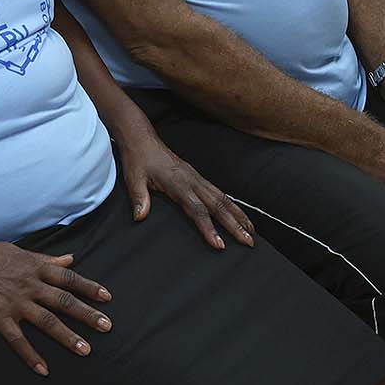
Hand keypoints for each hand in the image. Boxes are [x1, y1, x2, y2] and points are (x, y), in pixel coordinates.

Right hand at [0, 242, 111, 376]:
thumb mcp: (20, 252)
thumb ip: (47, 258)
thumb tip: (70, 258)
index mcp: (35, 268)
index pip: (68, 278)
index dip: (88, 287)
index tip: (107, 297)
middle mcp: (29, 285)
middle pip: (63, 301)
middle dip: (87, 314)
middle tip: (107, 326)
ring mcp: (15, 303)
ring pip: (47, 321)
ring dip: (67, 336)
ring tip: (85, 350)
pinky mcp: (0, 318)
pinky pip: (18, 340)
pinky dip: (31, 355)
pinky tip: (43, 369)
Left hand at [113, 120, 254, 248]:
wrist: (142, 139)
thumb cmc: (138, 159)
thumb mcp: (133, 178)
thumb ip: (139, 197)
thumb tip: (140, 217)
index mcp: (178, 183)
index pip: (197, 209)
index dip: (209, 228)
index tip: (220, 244)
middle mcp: (192, 180)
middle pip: (218, 205)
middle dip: (235, 225)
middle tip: (249, 242)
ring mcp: (196, 178)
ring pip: (223, 198)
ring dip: (238, 215)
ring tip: (251, 231)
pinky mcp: (197, 177)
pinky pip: (218, 192)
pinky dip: (231, 205)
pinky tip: (238, 214)